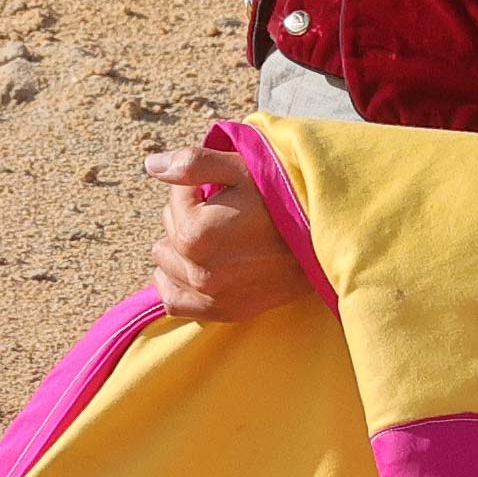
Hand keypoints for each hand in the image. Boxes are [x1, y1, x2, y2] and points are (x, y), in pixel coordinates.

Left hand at [143, 146, 320, 323]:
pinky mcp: (223, 312)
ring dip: (183, 249)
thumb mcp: (242, 168)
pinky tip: (199, 266)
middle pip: (168, 232)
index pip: (174, 199)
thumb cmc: (285, 198)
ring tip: (221, 238)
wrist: (327, 241)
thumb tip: (150, 166)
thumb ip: (192, 164)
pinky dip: (179, 282)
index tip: (227, 190)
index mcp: (196, 233)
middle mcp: (199, 272)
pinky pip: (175, 301)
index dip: (199, 187)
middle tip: (228, 214)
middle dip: (190, 217)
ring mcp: (210, 297)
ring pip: (166, 264)